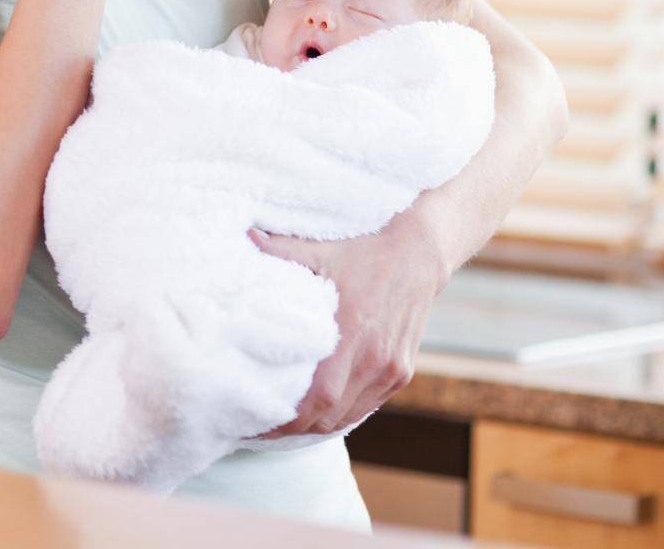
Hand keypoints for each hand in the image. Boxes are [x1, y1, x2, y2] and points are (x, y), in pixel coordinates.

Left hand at [247, 210, 448, 436]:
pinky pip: (368, 405)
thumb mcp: (321, 249)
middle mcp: (374, 358)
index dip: (289, 418)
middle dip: (295, 428)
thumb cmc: (363, 252)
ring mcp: (391, 369)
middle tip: (261, 428)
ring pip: (350, 414)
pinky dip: (343, 414)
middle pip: (331, 414)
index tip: (258, 423)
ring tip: (284, 426)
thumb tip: (246, 236)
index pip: (319, 396)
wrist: (417, 255)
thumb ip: (282, 249)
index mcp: (351, 331)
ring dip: (318, 425)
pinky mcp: (402, 372)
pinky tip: (319, 414)